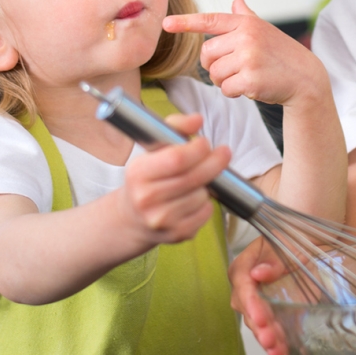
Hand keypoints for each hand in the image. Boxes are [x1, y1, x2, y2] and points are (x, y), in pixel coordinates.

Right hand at [119, 112, 231, 246]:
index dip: (197, 149)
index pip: (177, 159)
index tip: (205, 143)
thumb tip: (197, 119)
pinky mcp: (176, 235)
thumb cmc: (148, 177)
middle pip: (193, 178)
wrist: (132, 218)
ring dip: (207, 185)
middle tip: (223, 153)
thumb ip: (175, 127)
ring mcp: (161, 220)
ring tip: (197, 181)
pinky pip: (205, 213)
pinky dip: (206, 203)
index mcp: (138, 173)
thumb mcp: (153, 148)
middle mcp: (146, 199)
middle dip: (214, 163)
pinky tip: (195, 198)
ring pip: (202, 195)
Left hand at [163, 0, 326, 108]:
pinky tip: (251, 87)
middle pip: (206, 54)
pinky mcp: (251, 79)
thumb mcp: (264, 30)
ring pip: (214, 74)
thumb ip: (246, 17)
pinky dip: (234, 92)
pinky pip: (225, 89)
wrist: (306, 78)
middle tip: (234, 69)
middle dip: (214, 66)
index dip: (186, 22)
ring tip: (245, 77)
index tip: (166, 24)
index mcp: (246, 23)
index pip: (210, 20)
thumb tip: (236, 0)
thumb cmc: (282, 54)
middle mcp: (246, 37)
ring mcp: (249, 57)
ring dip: (225, 81)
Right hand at [229, 237, 294, 354]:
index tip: (260, 317)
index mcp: (245, 268)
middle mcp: (250, 290)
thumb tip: (257, 273)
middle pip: (250, 313)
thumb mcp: (283, 243)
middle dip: (261, 330)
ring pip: (263, 328)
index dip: (251, 304)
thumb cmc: (290, 239)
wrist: (308, 244)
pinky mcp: (279, 317)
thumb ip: (272, 261)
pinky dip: (285, 350)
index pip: (243, 286)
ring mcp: (264, 306)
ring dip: (272, 343)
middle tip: (271, 342)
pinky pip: (278, 336)